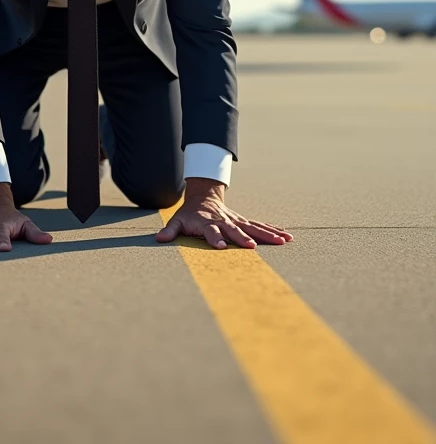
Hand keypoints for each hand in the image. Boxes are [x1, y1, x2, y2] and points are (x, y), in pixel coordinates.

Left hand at [155, 178, 292, 248]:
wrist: (203, 197)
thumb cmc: (189, 214)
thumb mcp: (177, 221)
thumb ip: (169, 230)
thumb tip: (158, 239)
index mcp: (207, 222)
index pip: (210, 231)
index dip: (214, 238)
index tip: (221, 247)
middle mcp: (223, 221)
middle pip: (235, 230)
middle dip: (243, 238)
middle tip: (252, 247)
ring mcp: (235, 220)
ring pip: (252, 227)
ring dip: (267, 234)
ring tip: (283, 240)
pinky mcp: (243, 221)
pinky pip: (259, 225)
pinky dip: (272, 230)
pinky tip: (285, 235)